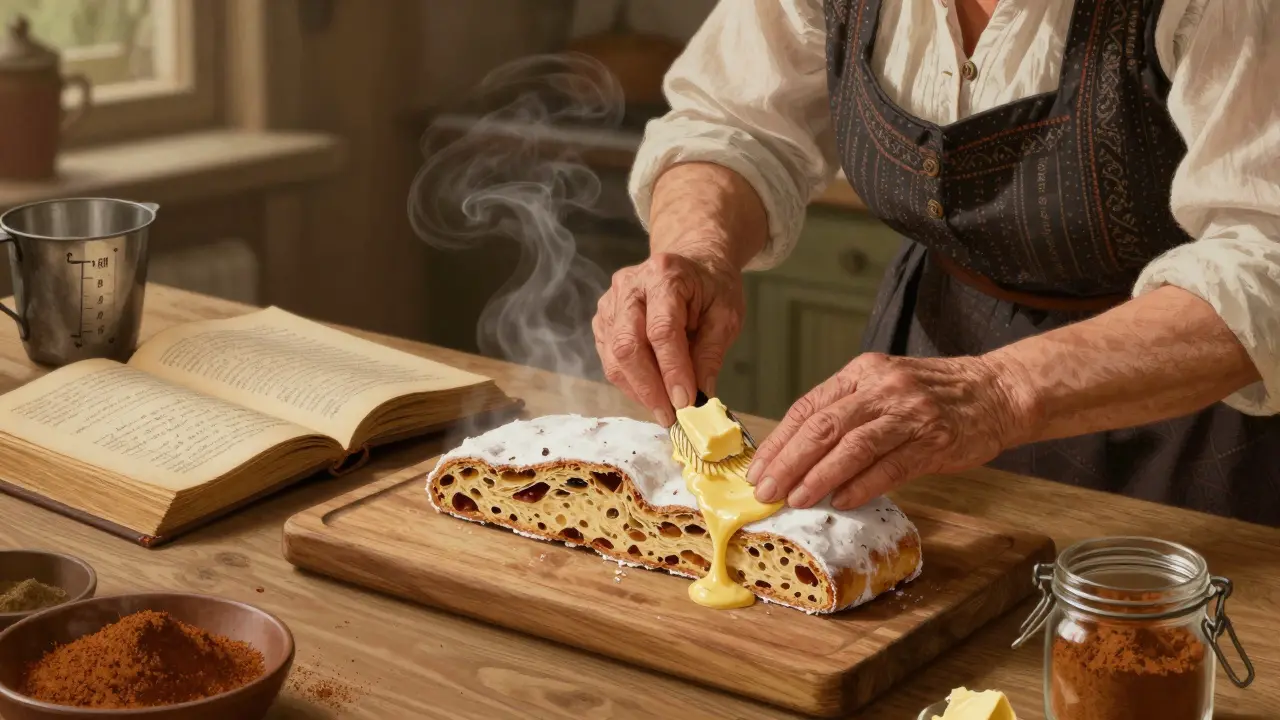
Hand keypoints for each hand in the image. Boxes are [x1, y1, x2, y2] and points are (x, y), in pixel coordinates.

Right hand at [592, 253, 743, 426]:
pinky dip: (629, 381)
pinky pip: (608, 358)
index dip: (672, 370)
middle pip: (627, 345)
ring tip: (663, 408)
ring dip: (637, 389)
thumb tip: (699, 397)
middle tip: (670, 416)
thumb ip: (711, 354)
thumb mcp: (726, 315)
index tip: (685, 402)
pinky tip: (651, 390)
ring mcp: (610, 302)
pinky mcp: (603, 319)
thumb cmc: (712, 288)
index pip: (662, 330)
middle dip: (648, 388)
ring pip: (614, 356)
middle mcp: (630, 285)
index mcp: (665, 275)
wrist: (693, 262)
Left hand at [747, 352, 1038, 509]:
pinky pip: (890, 467)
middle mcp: (882, 388)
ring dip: (818, 477)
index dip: (779, 442)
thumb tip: (797, 455)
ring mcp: (909, 413)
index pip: (808, 408)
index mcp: (861, 373)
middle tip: (766, 491)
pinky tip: (841, 501)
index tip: (757, 470)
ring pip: (852, 447)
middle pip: (823, 427)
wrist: (997, 392)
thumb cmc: (932, 395)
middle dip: (789, 463)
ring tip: (796, 499)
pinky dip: (862, 486)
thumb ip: (845, 412)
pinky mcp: (934, 440)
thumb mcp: (883, 387)